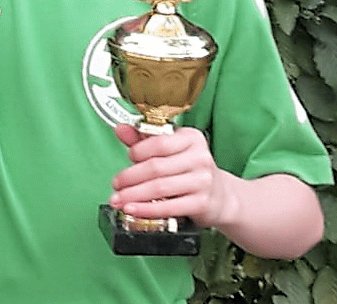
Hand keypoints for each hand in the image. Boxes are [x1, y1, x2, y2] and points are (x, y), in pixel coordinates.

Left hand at [108, 124, 227, 226]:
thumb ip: (142, 140)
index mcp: (191, 138)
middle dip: (129, 177)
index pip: (158, 142)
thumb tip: (120, 128)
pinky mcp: (202, 203)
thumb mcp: (169, 150)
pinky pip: (169, 207)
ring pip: (159, 188)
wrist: (221, 196)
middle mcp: (200, 158)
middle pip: (155, 167)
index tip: (127, 158)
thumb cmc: (189, 169)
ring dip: (133, 195)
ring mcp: (202, 181)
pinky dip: (146, 209)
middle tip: (115, 184)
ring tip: (118, 199)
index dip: (137, 151)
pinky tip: (133, 209)